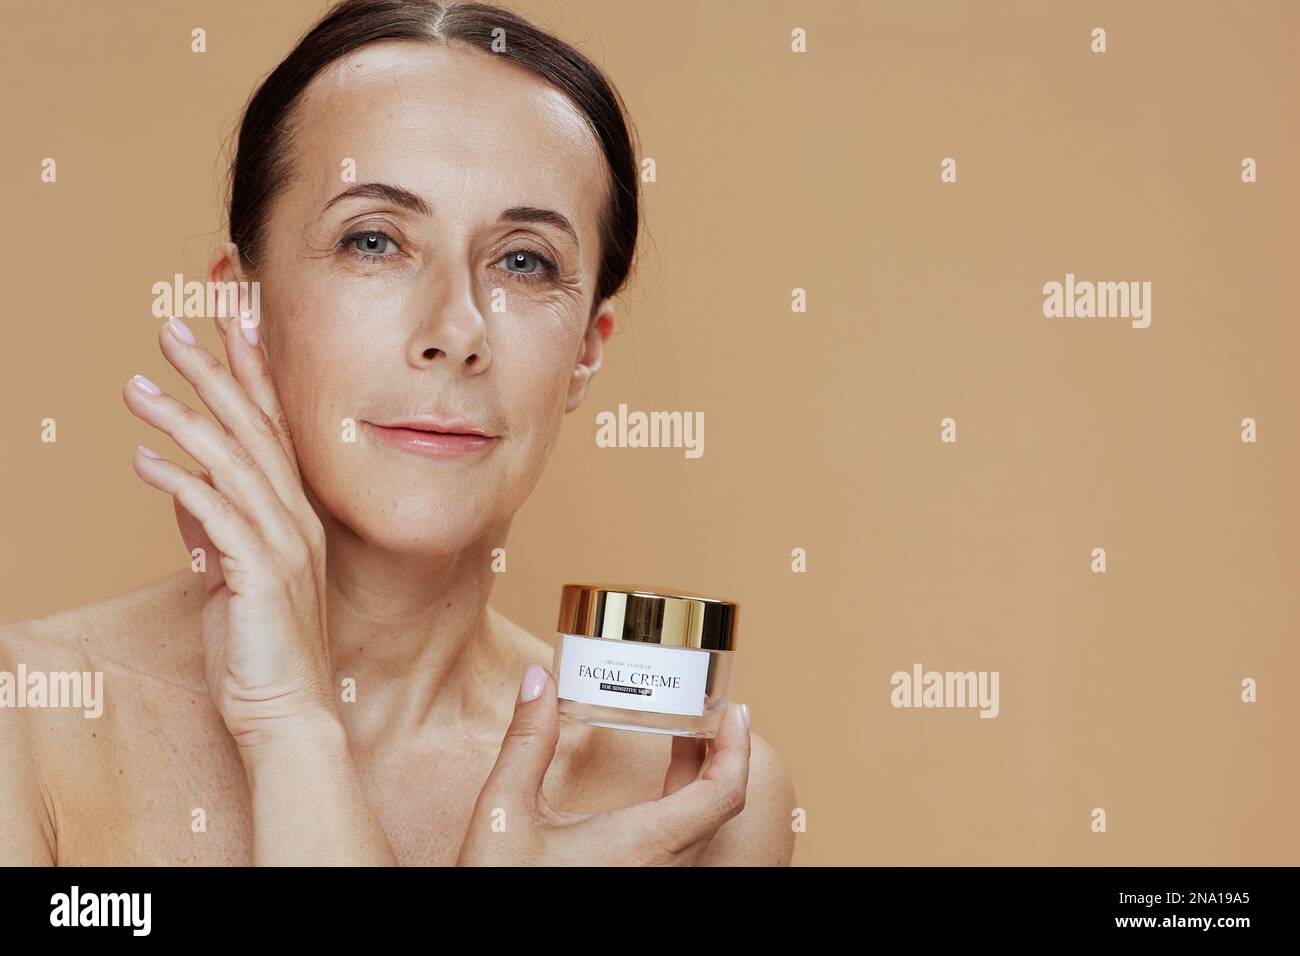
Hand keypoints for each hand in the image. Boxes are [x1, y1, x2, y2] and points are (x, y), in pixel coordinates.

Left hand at [123, 312, 335, 752]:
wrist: (288, 712)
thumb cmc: (260, 650)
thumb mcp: (230, 577)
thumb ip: (211, 526)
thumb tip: (178, 482)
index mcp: (294, 513)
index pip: (272, 427)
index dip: (251, 370)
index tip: (229, 320)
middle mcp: (296, 519)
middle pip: (255, 430)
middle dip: (216, 372)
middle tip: (175, 327)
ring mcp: (284, 544)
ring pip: (235, 464)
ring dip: (186, 419)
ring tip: (137, 386)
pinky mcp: (263, 575)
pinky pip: (220, 518)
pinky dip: (182, 484)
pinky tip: (146, 461)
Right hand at [457, 665, 750, 865]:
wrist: (492, 941)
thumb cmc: (499, 885)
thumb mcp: (505, 812)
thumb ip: (527, 742)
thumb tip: (538, 681)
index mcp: (643, 843)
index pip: (724, 794)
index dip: (738, 749)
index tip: (734, 710)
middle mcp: (660, 868)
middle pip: (717, 807)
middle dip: (718, 753)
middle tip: (704, 710)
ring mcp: (652, 882)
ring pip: (698, 829)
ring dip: (699, 782)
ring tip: (682, 737)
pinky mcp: (637, 888)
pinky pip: (679, 846)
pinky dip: (682, 807)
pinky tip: (657, 789)